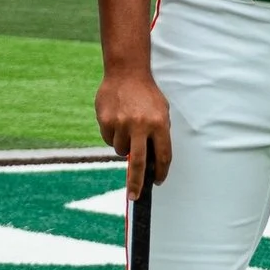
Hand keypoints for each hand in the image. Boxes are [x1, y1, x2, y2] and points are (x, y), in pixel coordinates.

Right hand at [95, 64, 171, 191]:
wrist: (126, 72)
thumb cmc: (147, 94)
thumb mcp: (161, 111)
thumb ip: (159, 134)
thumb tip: (153, 161)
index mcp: (159, 124)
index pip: (163, 155)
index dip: (161, 172)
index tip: (157, 182)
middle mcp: (141, 126)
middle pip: (139, 164)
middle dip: (137, 184)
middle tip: (134, 197)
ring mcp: (122, 124)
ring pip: (121, 150)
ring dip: (124, 146)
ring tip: (127, 127)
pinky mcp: (106, 121)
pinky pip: (109, 139)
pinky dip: (113, 136)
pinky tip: (117, 120)